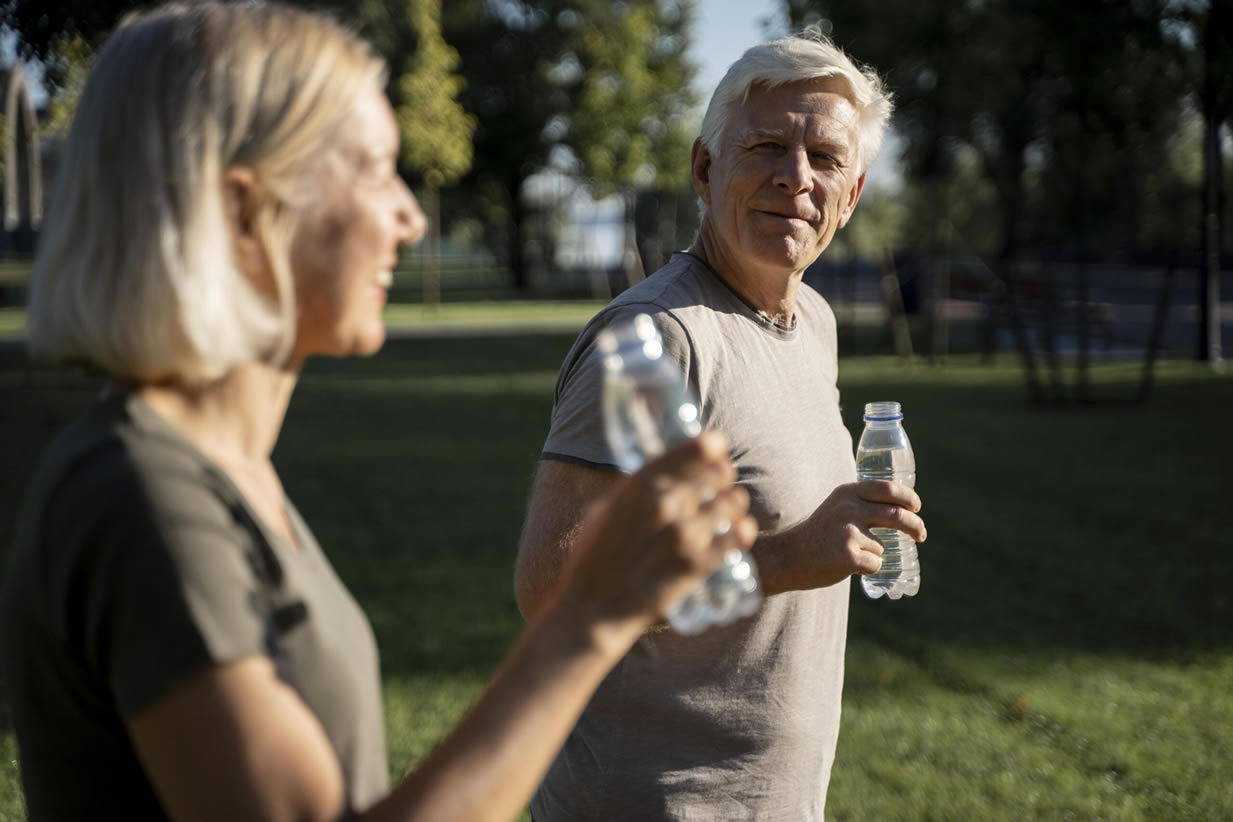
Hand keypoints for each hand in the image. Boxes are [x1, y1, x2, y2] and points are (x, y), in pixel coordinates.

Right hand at [556, 431, 756, 637]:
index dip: (712, 445)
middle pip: (719, 472)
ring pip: (734, 502)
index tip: (715, 448)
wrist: (593, 610)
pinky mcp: (698, 565)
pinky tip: (741, 530)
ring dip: (734, 501)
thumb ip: (634, 492)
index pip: (696, 448)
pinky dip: (742, 530)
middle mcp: (666, 504)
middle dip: (722, 474)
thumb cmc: (592, 558)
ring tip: (731, 507)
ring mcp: (685, 535)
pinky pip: (738, 537)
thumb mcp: (605, 510)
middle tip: (720, 481)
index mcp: (640, 485)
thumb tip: (657, 479)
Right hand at [755, 480, 925, 593]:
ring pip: (881, 546)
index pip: (887, 488)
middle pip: (897, 514)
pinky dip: (867, 569)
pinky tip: (845, 566)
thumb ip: (860, 504)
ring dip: (872, 554)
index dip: (907, 497)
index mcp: (846, 492)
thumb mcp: (835, 507)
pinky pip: (875, 564)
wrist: (787, 557)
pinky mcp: (848, 556)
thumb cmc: (816, 535)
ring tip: (846, 555)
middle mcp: (848, 508)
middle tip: (921, 535)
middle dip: (916, 526)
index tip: (916, 507)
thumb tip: (901, 510)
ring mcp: (849, 532)